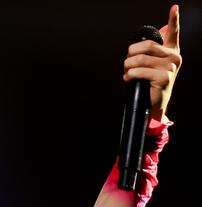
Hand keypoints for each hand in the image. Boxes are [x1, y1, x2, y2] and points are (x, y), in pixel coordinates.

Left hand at [123, 4, 181, 121]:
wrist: (155, 103)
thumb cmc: (151, 82)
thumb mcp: (154, 65)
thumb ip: (152, 53)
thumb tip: (142, 43)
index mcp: (172, 50)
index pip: (174, 32)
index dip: (174, 19)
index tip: (174, 8)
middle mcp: (174, 57)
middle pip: (146, 46)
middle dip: (131, 53)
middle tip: (127, 61)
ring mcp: (170, 67)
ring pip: (140, 60)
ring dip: (128, 66)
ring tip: (127, 72)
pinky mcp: (164, 78)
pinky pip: (140, 72)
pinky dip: (130, 75)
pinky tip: (129, 78)